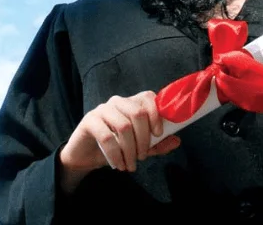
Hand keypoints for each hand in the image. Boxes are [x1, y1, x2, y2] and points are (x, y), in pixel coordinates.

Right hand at [60, 91, 180, 175]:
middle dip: (144, 138)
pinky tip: (118, 164)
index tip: (159, 134)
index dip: (156, 114)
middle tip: (143, 156)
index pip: (148, 97)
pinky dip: (115, 154)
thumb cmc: (115, 147)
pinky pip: (106, 136)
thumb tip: (177, 141)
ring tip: (131, 165)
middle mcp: (117, 102)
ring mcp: (102, 109)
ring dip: (130, 150)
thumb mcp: (139, 147)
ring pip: (123, 126)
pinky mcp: (89, 120)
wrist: (85, 155)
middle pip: (137, 112)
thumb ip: (157, 144)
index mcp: (131, 103)